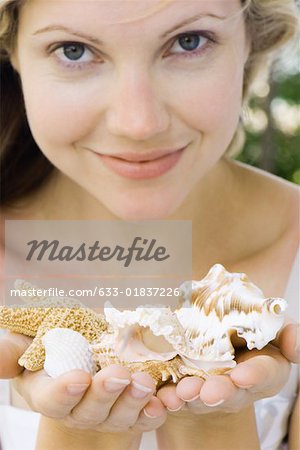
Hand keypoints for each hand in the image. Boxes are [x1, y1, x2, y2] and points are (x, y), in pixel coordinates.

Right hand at [0, 332, 166, 432]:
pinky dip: (154, 410)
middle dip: (105, 395)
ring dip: (133, 402)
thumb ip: (12, 349)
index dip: (64, 392)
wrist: (88, 348)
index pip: (52, 400)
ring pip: (120, 416)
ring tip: (144, 383)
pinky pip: (144, 416)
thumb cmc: (54, 342)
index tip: (78, 377)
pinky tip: (163, 401)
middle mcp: (79, 408)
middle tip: (119, 374)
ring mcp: (108, 412)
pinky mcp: (133, 409)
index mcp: (49, 392)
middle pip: (89, 411)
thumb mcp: (29, 341)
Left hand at [157, 322, 298, 414]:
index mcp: (265, 370)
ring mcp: (211, 388)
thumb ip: (286, 332)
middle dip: (219, 392)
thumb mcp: (272, 326)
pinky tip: (162, 395)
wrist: (217, 335)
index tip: (242, 375)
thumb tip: (295, 340)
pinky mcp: (186, 387)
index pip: (263, 374)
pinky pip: (177, 395)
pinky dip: (168, 397)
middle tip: (207, 392)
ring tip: (181, 393)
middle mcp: (239, 386)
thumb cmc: (249, 328)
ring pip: (201, 397)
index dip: (253, 376)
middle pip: (231, 393)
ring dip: (191, 397)